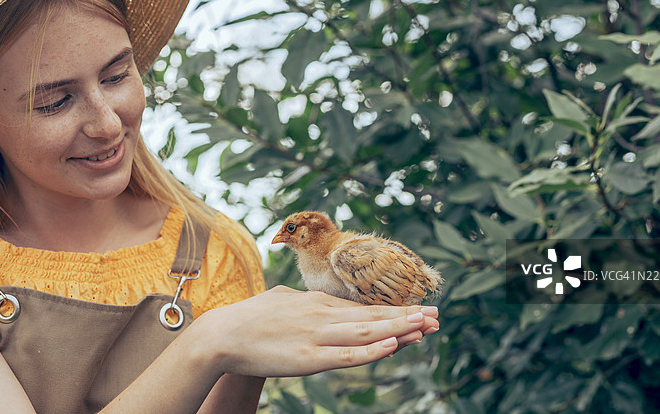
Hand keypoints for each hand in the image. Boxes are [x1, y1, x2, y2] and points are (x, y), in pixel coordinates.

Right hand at [194, 286, 439, 377]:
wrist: (222, 335)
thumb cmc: (251, 319)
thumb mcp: (284, 301)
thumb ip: (306, 303)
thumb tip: (319, 303)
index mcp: (318, 303)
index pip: (364, 307)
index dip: (394, 310)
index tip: (419, 309)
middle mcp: (323, 315)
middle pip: (372, 317)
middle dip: (407, 316)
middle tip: (436, 315)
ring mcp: (317, 336)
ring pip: (366, 332)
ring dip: (398, 329)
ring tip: (425, 326)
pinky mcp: (308, 359)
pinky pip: (346, 356)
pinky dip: (371, 351)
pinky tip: (391, 345)